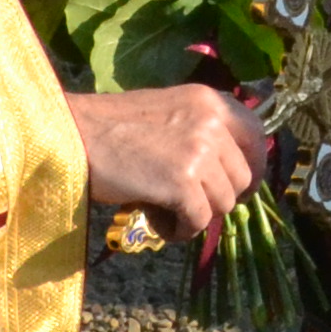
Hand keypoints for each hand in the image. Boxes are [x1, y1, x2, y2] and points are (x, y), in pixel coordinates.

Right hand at [67, 83, 265, 239]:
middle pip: (242, 178)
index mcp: (210, 101)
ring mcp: (199, 151)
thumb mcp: (168, 113)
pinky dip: (180, 230)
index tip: (240, 188)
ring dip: (195, 215)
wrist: (73, 133)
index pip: (257, 135)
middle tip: (188, 204)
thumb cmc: (111, 127)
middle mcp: (212, 122)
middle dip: (218, 198)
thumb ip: (200, 132)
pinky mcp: (183, 182)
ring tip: (163, 210)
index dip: (253, 167)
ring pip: (222, 203)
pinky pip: (198, 222)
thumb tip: (227, 175)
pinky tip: (158, 223)